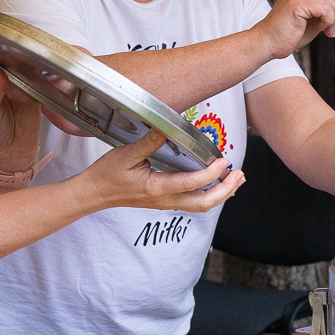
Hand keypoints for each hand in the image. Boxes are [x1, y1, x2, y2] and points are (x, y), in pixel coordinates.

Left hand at [0, 58, 41, 170]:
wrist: (14, 151)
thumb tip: (0, 73)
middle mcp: (0, 80)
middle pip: (2, 59)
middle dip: (4, 52)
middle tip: (9, 45)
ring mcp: (17, 84)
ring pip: (18, 66)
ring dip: (20, 60)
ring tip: (22, 54)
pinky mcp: (33, 90)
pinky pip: (34, 77)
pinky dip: (34, 72)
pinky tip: (33, 66)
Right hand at [72, 127, 242, 214]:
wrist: (95, 194)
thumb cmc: (107, 175)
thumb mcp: (126, 154)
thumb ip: (149, 142)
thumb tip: (167, 129)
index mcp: (155, 188)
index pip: (190, 183)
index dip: (210, 173)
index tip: (223, 161)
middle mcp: (164, 200)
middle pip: (204, 203)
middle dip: (226, 190)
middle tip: (240, 174)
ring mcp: (166, 203)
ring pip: (201, 206)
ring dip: (222, 194)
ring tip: (237, 180)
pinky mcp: (165, 202)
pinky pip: (194, 203)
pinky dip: (211, 195)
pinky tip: (219, 186)